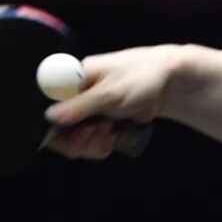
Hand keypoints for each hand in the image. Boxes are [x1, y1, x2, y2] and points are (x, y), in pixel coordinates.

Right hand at [43, 45, 180, 159]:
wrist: (174, 79)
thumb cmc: (141, 78)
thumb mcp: (109, 93)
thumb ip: (79, 106)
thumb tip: (48, 116)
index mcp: (75, 79)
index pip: (47, 106)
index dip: (53, 128)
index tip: (68, 138)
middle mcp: (79, 93)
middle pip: (61, 127)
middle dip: (76, 139)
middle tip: (94, 137)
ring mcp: (93, 107)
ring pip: (78, 136)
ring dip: (91, 143)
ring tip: (109, 136)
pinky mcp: (106, 119)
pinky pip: (94, 138)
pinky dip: (101, 144)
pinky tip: (114, 139)